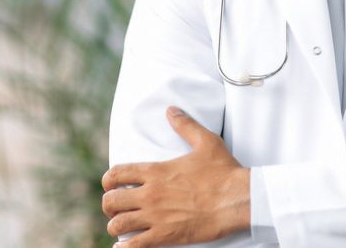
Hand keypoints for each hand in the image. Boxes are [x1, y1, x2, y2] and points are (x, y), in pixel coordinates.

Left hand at [101, 106, 250, 246]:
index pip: (116, 174)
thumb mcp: (205, 141)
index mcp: (156, 171)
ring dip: (116, 226)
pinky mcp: (166, 236)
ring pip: (118, 225)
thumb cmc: (224, 172)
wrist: (238, 199)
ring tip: (122, 227)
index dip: (107, 181)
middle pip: (111, 201)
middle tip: (115, 208)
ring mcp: (156, 216)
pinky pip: (134, 246)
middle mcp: (151, 194)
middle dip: (109, 205)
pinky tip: (124, 247)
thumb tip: (171, 110)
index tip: (109, 185)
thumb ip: (185, 125)